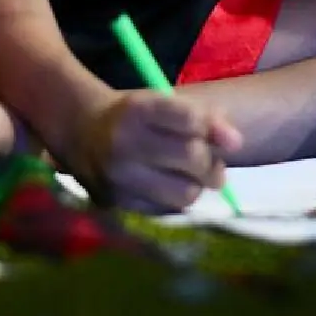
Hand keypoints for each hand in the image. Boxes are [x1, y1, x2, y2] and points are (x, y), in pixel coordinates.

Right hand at [67, 90, 241, 212]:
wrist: (79, 130)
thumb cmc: (133, 115)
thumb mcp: (163, 103)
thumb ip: (203, 117)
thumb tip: (236, 143)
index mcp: (139, 108)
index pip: (190, 119)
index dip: (215, 130)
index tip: (231, 140)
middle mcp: (125, 141)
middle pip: (191, 158)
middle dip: (211, 163)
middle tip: (209, 163)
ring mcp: (119, 176)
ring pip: (184, 193)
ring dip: (196, 187)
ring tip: (190, 178)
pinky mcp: (117, 202)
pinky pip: (167, 212)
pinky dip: (176, 201)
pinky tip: (168, 187)